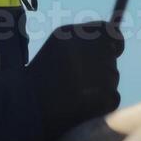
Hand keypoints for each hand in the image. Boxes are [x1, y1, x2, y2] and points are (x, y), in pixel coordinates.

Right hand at [20, 20, 123, 140]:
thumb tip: (115, 45)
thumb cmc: (38, 80)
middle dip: (102, 67)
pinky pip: (113, 96)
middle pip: (110, 56)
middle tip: (82, 82)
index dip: (114, 41)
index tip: (114, 50)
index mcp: (73, 34)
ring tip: (75, 95)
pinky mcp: (106, 95)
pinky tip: (82, 107)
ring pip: (112, 77)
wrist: (26, 109)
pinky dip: (102, 103)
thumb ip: (83, 41)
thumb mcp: (56, 49)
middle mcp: (88, 49)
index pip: (108, 30)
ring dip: (101, 86)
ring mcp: (99, 72)